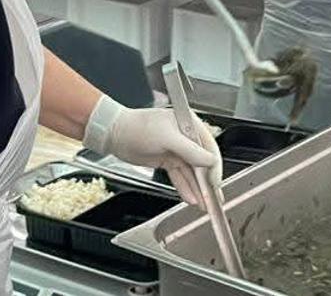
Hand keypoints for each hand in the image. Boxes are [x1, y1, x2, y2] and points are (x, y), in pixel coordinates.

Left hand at [85, 98, 220, 207]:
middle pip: (203, 163)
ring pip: (192, 173)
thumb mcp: (167, 138)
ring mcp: (177, 150)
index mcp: (190, 125)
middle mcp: (186, 138)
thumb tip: (210, 161)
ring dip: (198, 189)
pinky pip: (180, 177)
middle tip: (212, 199)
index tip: (215, 184)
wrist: (115, 133)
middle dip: (208, 182)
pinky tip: (192, 198)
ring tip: (204, 204)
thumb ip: (190, 151)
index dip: (214, 168)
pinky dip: (186, 188)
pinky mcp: (168, 161)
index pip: (209, 149)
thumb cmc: (137, 127)